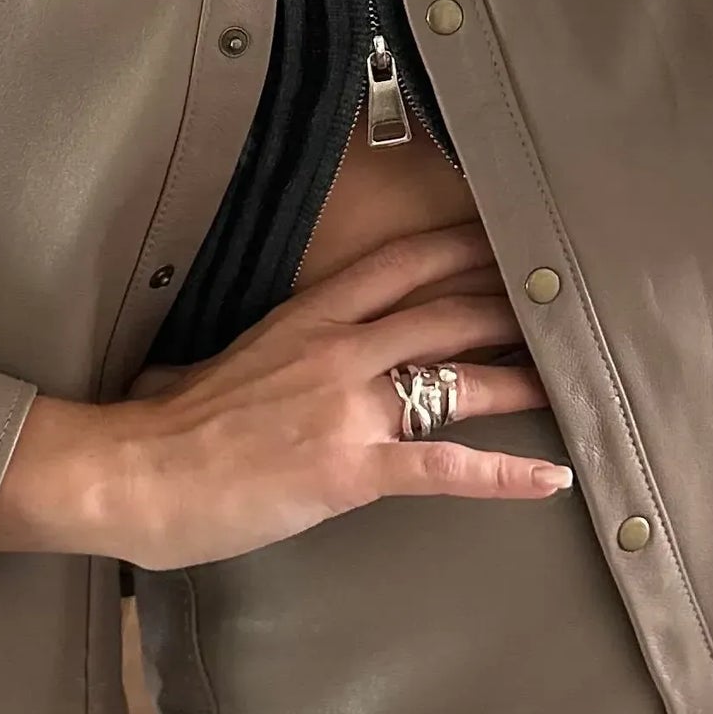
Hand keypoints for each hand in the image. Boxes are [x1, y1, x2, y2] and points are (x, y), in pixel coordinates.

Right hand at [0, 222, 568, 566]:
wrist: (136, 472)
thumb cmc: (172, 421)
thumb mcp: (233, 356)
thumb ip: (282, 346)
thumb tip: (297, 345)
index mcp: (310, 317)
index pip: (402, 264)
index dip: (463, 248)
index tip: (508, 236)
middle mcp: (339, 350)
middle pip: (448, 313)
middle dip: (512, 308)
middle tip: (566, 304)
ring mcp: (347, 409)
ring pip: (458, 381)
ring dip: (523, 380)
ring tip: (576, 379)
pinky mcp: (349, 470)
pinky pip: (442, 467)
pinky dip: (502, 473)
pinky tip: (550, 477)